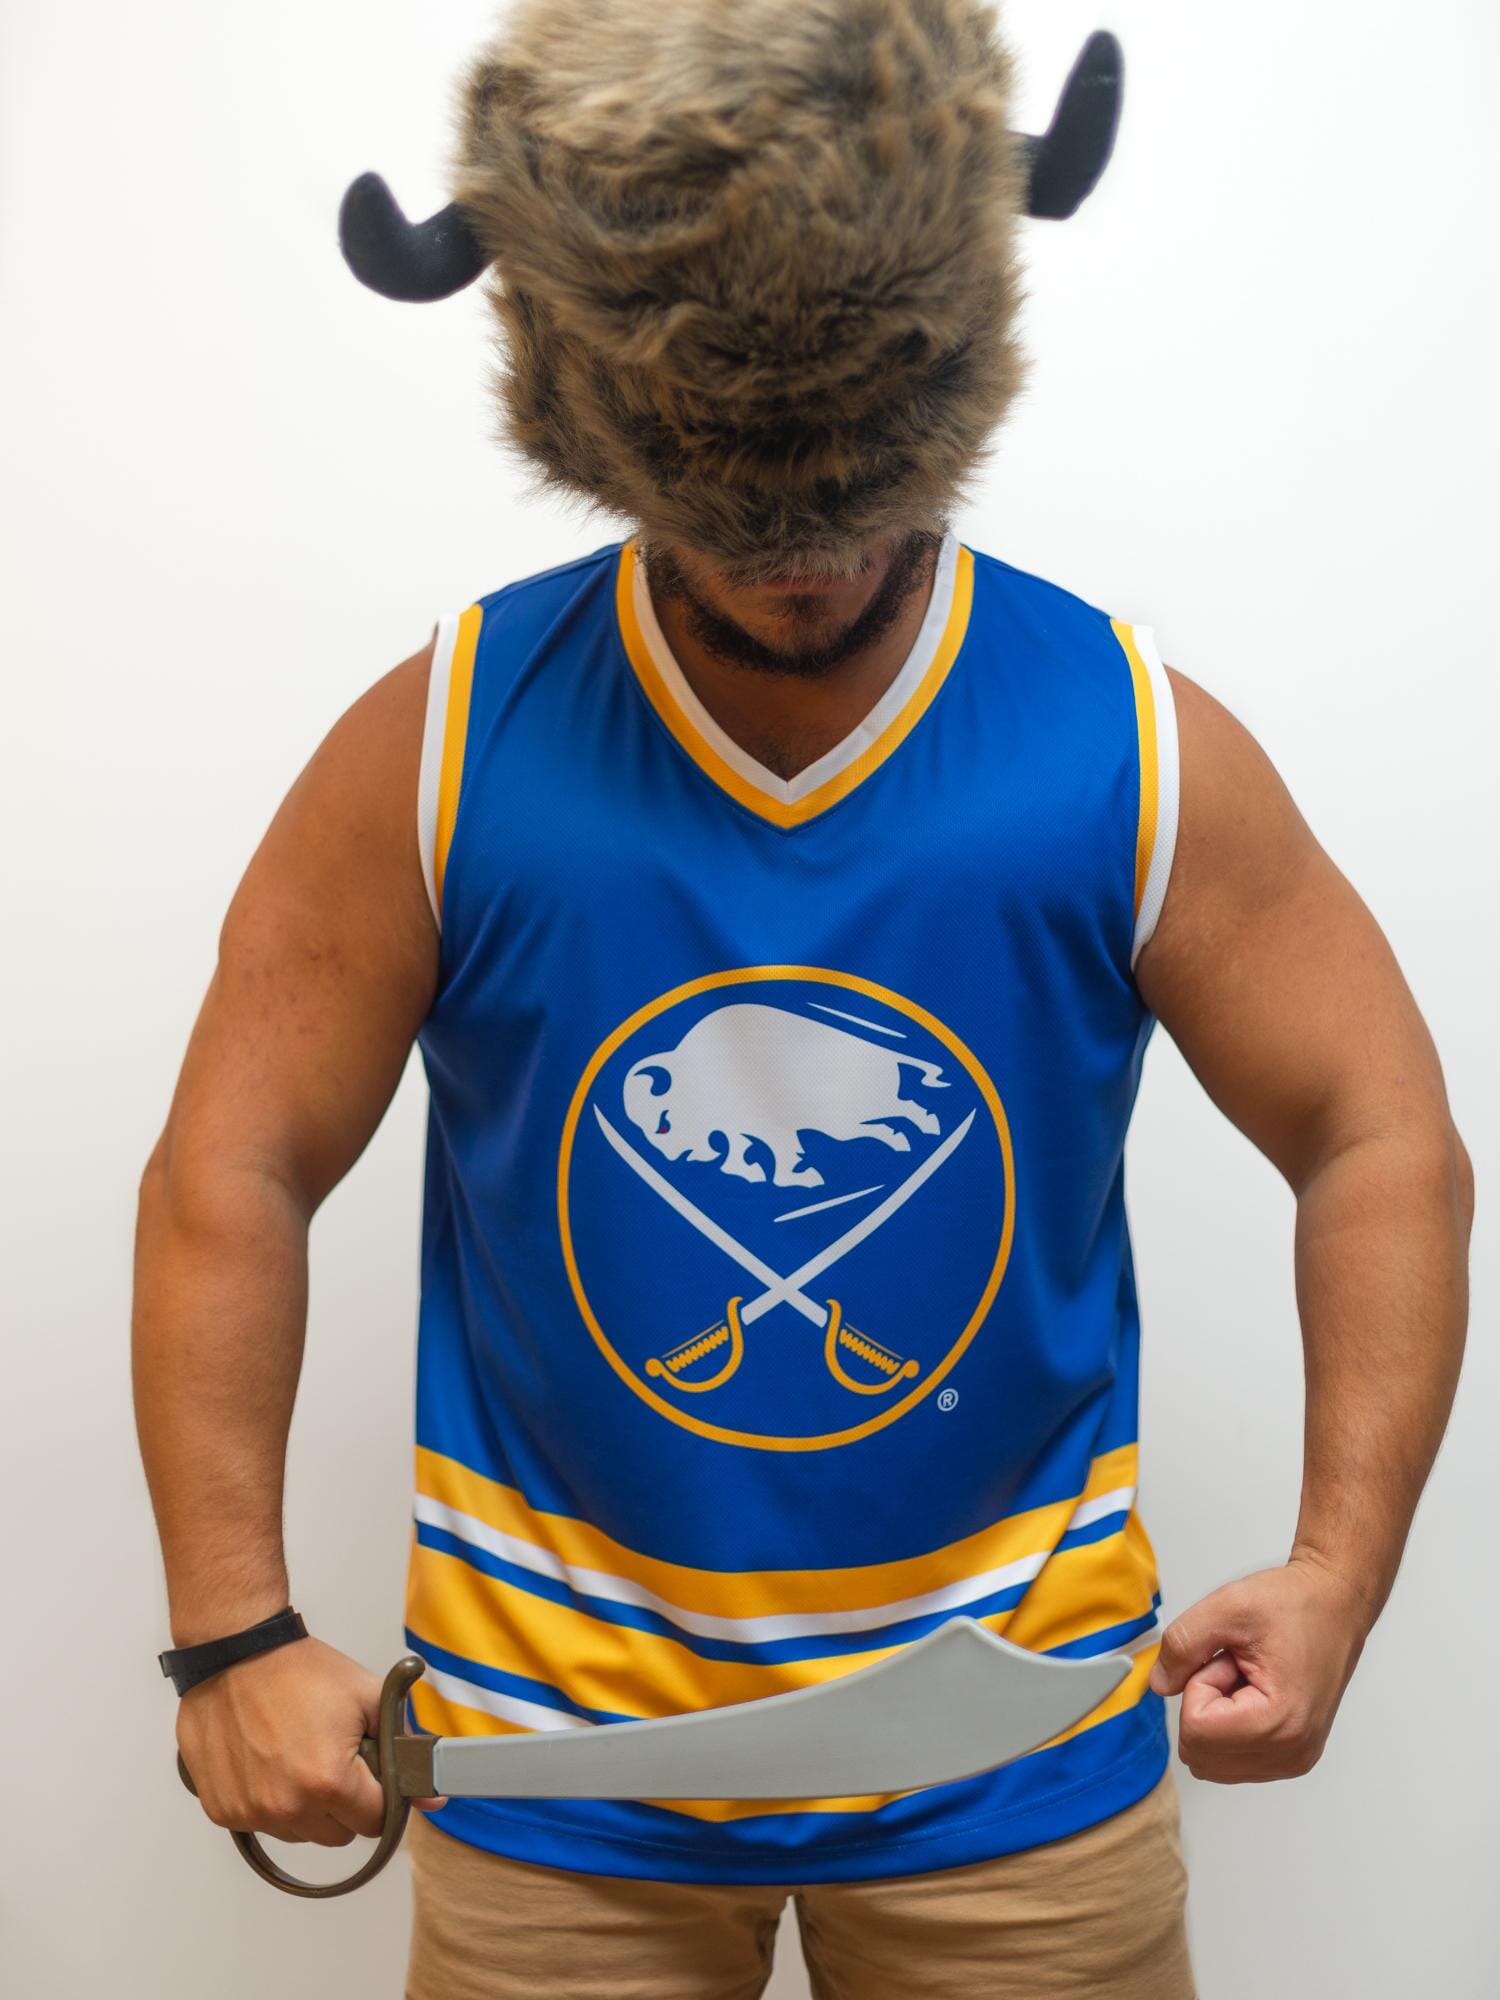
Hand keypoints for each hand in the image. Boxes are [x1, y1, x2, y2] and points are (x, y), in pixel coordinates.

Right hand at [177, 1635, 443, 1844]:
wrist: (233, 1655)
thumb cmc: (298, 1671)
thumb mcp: (368, 1696)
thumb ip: (405, 1748)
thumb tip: (434, 1795)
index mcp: (328, 1781)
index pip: (375, 1823)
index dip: (380, 1797)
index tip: (373, 1777)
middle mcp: (286, 1807)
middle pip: (338, 1834)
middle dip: (345, 1804)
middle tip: (335, 1759)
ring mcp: (250, 1813)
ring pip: (300, 1833)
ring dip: (306, 1807)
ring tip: (299, 1755)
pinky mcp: (222, 1811)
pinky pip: (261, 1825)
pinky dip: (270, 1803)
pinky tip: (269, 1763)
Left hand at [1147, 1556, 1372, 1783]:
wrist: (1334, 1605)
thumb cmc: (1295, 1605)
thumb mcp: (1226, 1606)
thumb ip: (1181, 1645)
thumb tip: (1158, 1684)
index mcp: (1281, 1721)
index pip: (1196, 1729)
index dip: (1198, 1684)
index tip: (1227, 1658)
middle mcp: (1292, 1752)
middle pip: (1200, 1752)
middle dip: (1204, 1702)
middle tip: (1236, 1667)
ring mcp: (1293, 1759)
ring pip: (1211, 1760)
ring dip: (1215, 1715)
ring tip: (1246, 1677)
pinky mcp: (1290, 1757)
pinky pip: (1229, 1760)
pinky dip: (1228, 1726)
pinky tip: (1253, 1693)